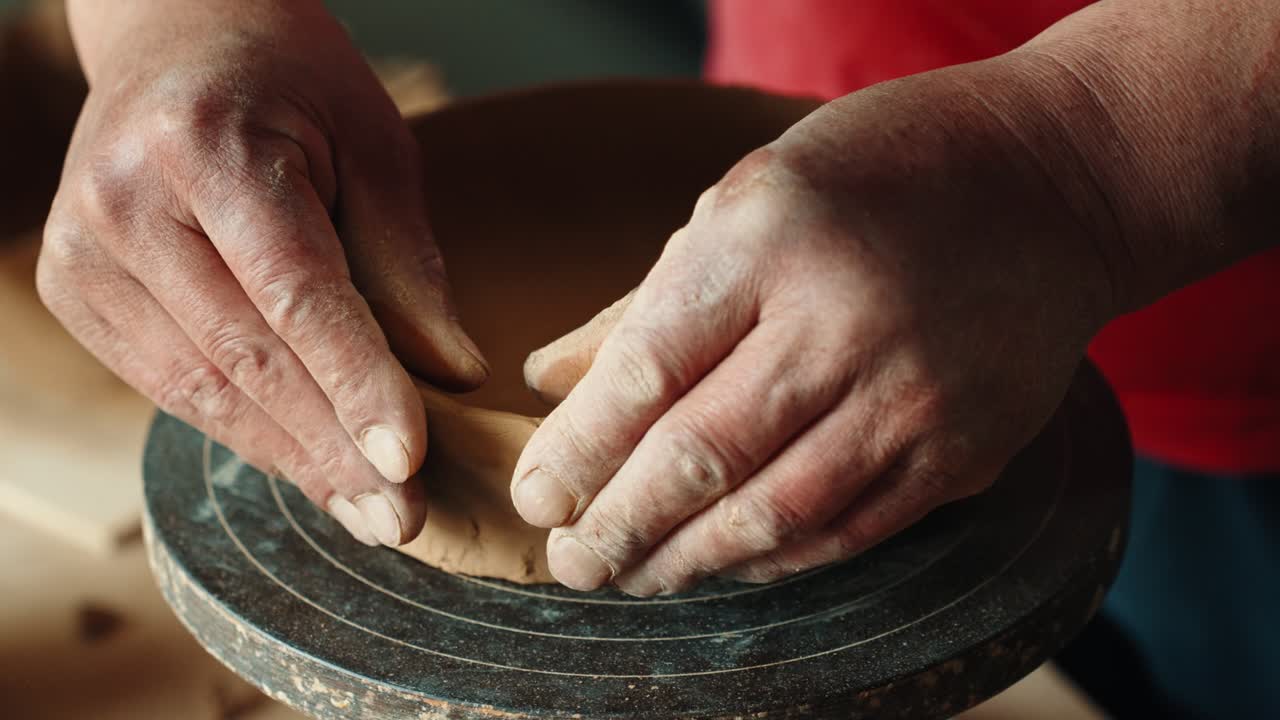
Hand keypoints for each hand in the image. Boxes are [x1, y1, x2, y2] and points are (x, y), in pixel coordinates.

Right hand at [39, 1, 486, 545]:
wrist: (178, 37)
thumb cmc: (291, 81)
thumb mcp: (375, 144)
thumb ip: (407, 263)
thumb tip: (451, 376)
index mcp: (205, 145)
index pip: (293, 291)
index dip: (355, 383)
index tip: (409, 461)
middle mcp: (125, 199)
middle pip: (244, 356)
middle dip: (332, 448)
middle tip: (402, 517)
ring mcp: (86, 249)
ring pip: (201, 388)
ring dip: (292, 459)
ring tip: (366, 510)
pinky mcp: (78, 291)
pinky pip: (170, 385)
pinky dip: (245, 431)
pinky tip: (308, 465)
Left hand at [513, 63, 1120, 592]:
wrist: (1055, 185)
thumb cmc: (881, 173)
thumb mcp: (748, 195)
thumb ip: (650, 298)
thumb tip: (551, 378)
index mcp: (770, 239)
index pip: (646, 369)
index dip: (579, 449)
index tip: (537, 496)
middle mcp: (842, 322)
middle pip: (702, 458)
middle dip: (618, 528)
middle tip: (569, 563)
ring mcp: (912, 397)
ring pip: (775, 515)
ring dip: (686, 562)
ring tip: (630, 577)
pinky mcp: (963, 452)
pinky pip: (851, 534)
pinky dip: (775, 561)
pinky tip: (727, 563)